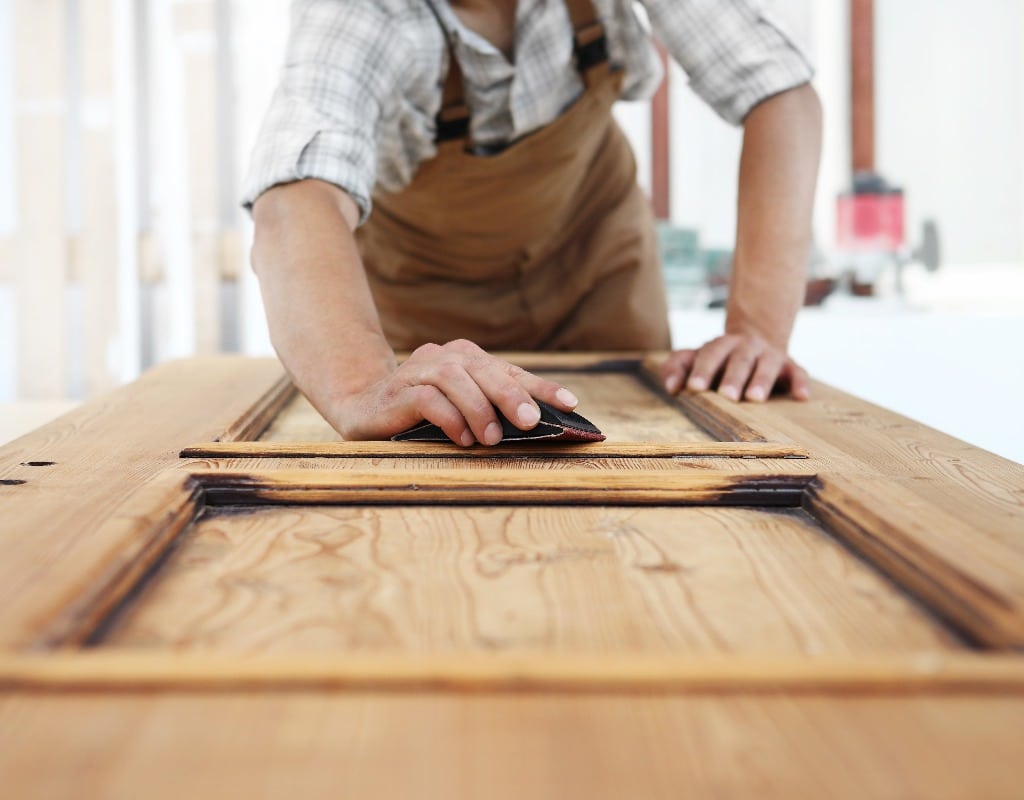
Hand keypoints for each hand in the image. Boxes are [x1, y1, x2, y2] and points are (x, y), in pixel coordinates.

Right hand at [332, 339, 579, 443]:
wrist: (362, 410)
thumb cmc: (422, 415)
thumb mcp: (462, 411)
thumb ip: (492, 412)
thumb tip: (539, 428)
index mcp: (467, 358)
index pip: (511, 370)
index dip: (541, 386)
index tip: (572, 404)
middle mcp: (444, 357)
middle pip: (484, 369)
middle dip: (511, 395)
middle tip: (530, 422)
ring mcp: (418, 370)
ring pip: (455, 379)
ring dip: (478, 408)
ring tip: (492, 439)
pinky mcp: (397, 391)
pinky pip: (426, 398)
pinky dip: (448, 417)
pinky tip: (461, 439)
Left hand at [660, 332, 809, 401]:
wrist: (755, 339)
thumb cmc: (718, 358)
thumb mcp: (696, 358)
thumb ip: (678, 367)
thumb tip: (670, 387)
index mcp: (721, 345)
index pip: (710, 355)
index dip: (702, 370)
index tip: (694, 387)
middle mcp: (746, 347)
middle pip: (739, 360)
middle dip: (733, 378)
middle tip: (726, 396)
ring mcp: (769, 355)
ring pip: (767, 365)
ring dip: (762, 381)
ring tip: (755, 399)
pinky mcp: (790, 366)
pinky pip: (798, 373)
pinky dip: (800, 384)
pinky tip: (801, 397)